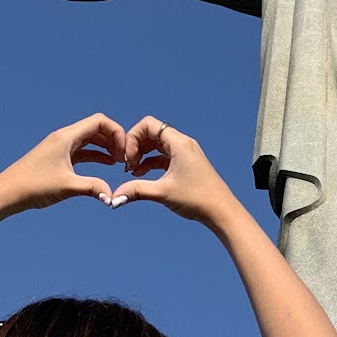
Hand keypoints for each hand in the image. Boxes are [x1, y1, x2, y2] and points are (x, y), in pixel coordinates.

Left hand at [0, 115, 126, 211]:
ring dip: (106, 147)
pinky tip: (106, 164)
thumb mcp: (67, 187)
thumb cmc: (32, 186)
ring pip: (90, 139)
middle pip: (96, 129)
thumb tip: (113, 197)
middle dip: (114, 140)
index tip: (123, 153)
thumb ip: (93, 188)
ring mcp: (60, 147)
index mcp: (66, 137)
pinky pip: (82, 150)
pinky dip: (96, 155)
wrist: (6, 194)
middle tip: (124, 159)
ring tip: (119, 163)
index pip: (99, 122)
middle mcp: (64, 138)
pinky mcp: (57, 157)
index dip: (117, 133)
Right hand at [110, 117, 237, 224]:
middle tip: (127, 165)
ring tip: (132, 172)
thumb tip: (114, 198)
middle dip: (135, 146)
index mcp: (179, 143)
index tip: (128, 158)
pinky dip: (150, 163)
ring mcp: (185, 153)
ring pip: (156, 145)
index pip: (148, 125)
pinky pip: (163, 156)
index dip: (133, 138)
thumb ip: (136, 190)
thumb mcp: (163, 193)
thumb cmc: (198, 199)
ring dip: (142, 155)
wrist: (221, 212)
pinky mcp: (186, 164)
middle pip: (151, 133)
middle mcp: (183, 144)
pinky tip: (140, 176)